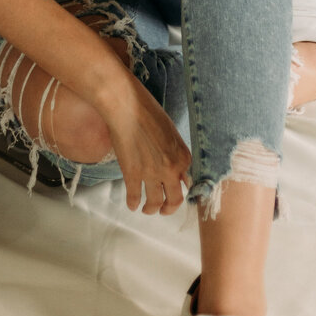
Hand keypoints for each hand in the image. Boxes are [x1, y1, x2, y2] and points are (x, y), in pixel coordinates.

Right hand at [95, 75, 191, 215]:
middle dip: (169, 208)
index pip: (189, 184)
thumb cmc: (148, 110)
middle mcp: (171, 169)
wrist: (126, 106)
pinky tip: (132, 204)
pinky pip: (134, 197)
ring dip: (151, 209)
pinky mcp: (132, 175)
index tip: (178, 194)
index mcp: (183, 157)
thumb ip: (176, 152)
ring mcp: (151, 174)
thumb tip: (178, 169)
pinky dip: (133, 204)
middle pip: (174, 200)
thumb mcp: (171, 131)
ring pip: (154, 203)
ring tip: (147, 209)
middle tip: (164, 210)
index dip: (183, 191)